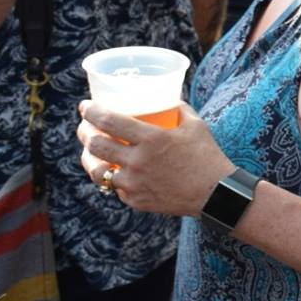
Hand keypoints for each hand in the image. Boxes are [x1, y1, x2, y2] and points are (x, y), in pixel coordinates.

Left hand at [77, 101, 233, 217]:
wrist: (215, 193)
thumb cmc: (207, 155)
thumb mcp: (196, 125)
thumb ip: (179, 109)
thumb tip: (168, 100)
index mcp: (152, 138)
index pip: (109, 121)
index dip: (91, 112)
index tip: (84, 106)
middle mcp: (138, 161)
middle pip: (95, 145)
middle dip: (84, 133)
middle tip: (85, 128)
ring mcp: (134, 183)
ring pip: (96, 170)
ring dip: (89, 158)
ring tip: (90, 152)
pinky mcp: (135, 200)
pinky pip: (115, 187)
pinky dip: (113, 178)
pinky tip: (115, 172)